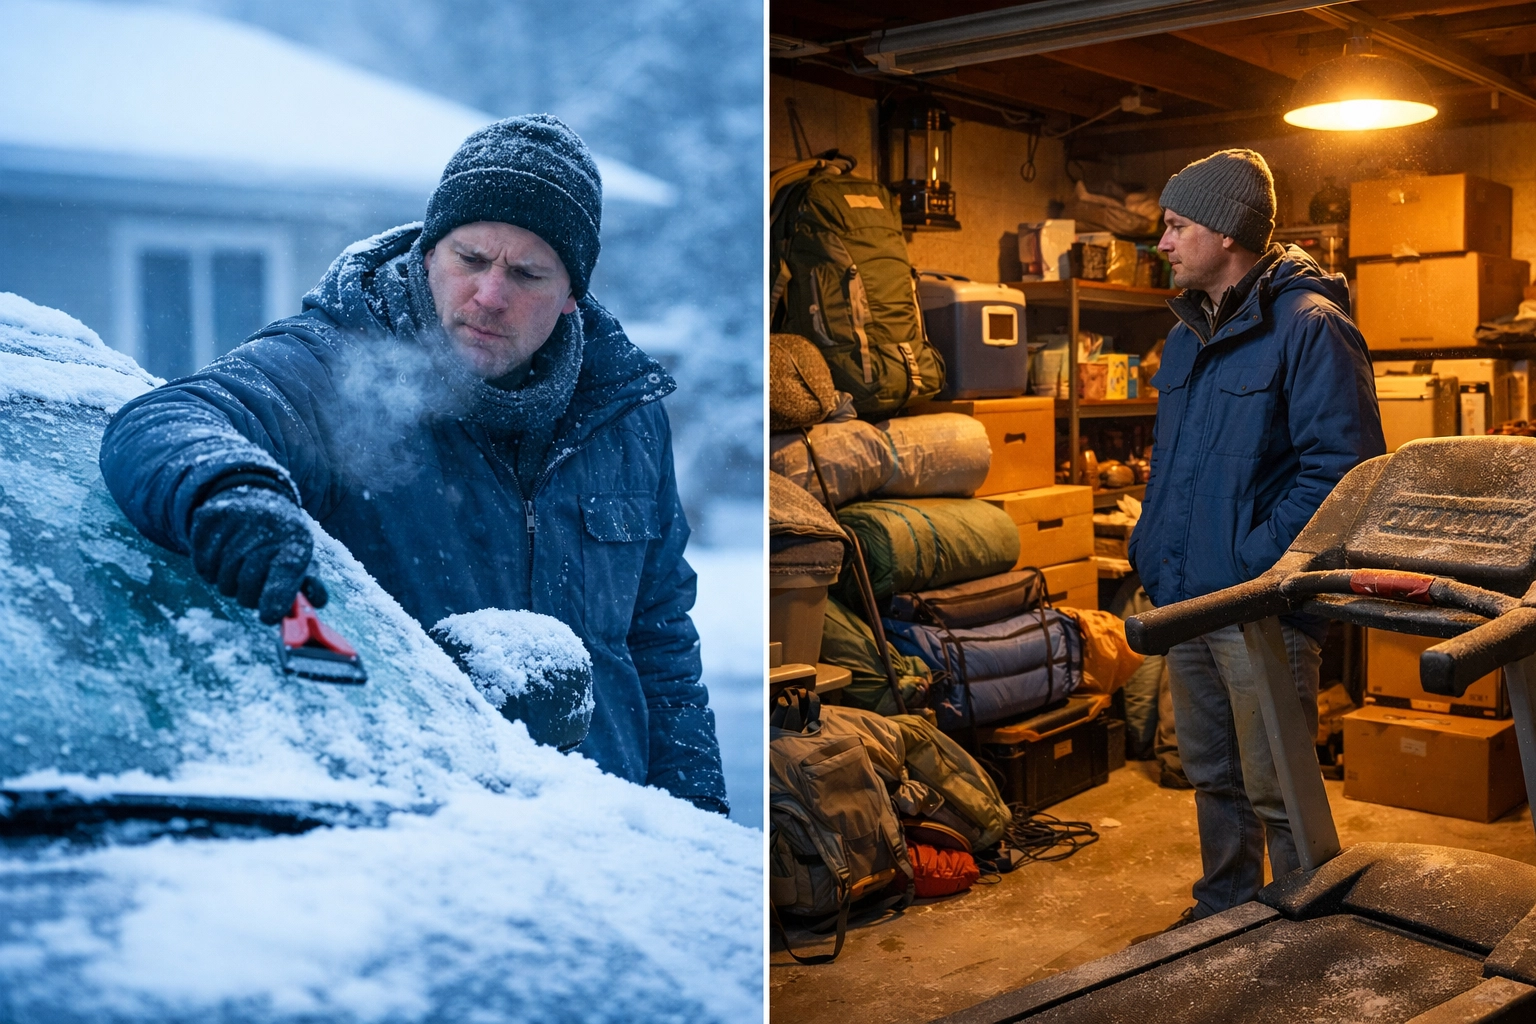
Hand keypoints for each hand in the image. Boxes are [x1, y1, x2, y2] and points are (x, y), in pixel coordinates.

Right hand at [190, 485, 312, 623]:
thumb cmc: (281, 542)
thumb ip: (312, 585)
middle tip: (253, 588)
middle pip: (248, 582)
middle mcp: (267, 523)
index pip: (286, 570)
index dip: (276, 597)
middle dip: (249, 595)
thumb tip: (319, 601)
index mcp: (295, 537)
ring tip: (239, 567)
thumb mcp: (301, 559)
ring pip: (221, 579)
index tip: (268, 616)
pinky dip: (209, 571)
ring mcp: (235, 518)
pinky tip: (222, 557)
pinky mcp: (207, 517)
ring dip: (229, 583)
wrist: (252, 500)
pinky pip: (202, 565)